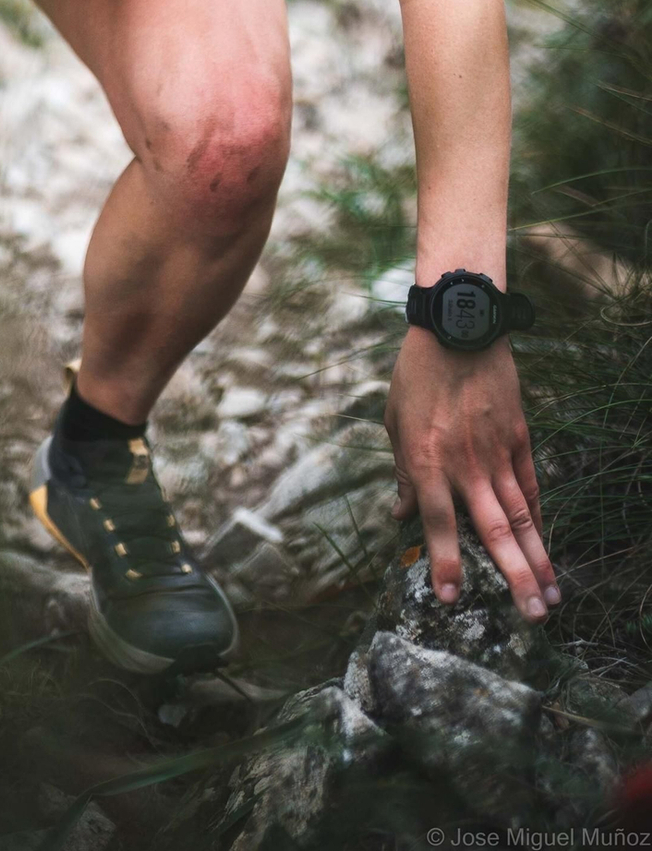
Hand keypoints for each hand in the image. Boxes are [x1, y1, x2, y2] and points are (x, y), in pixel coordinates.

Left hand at [385, 327, 559, 622]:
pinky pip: (529, 486)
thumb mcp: (396, 421)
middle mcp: (464, 464)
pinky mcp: (517, 438)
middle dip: (513, 578)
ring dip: (537, 558)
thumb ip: (405, 472)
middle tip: (533, 618)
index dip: (445, 563)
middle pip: (493, 531)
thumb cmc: (417, 374)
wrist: (458, 328)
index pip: (438, 524)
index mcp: (427, 460)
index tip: (452, 599)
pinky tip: (545, 545)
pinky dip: (537, 518)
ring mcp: (496, 453)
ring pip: (521, 516)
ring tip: (551, 596)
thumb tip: (403, 514)